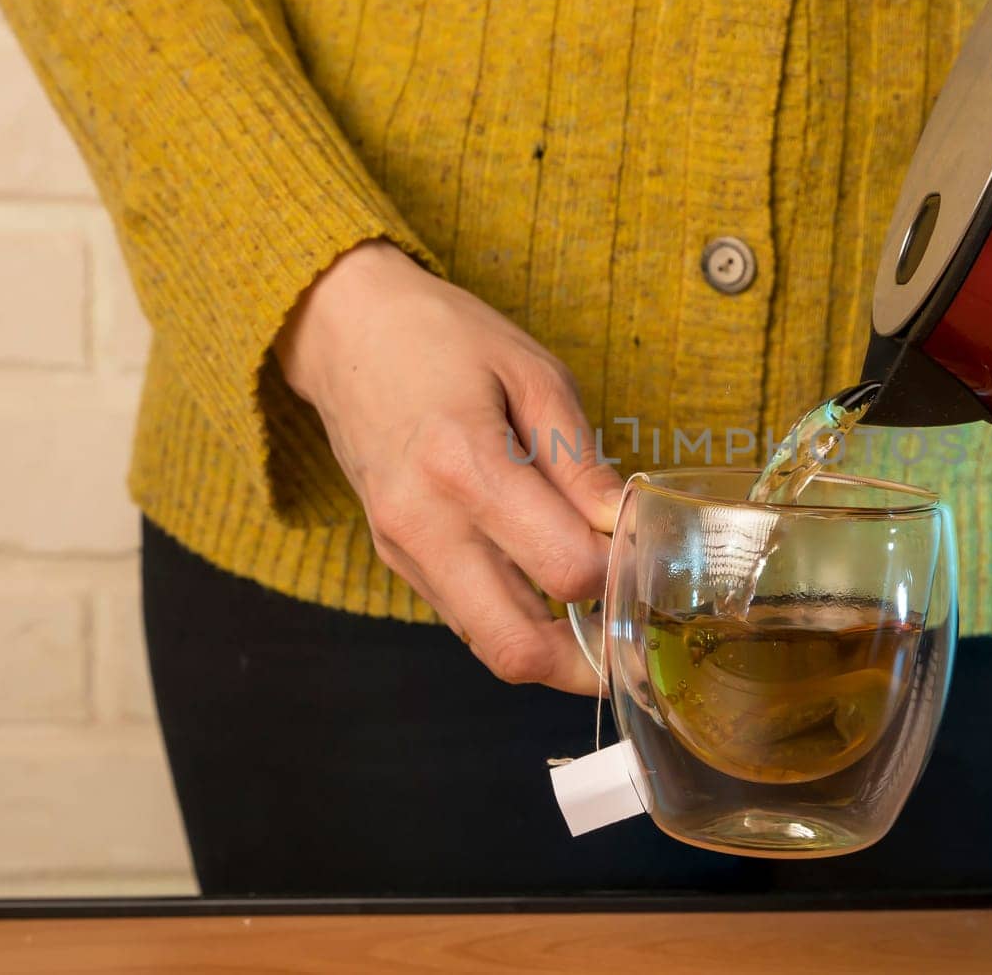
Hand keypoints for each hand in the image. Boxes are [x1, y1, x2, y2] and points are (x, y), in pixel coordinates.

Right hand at [275, 239, 621, 693]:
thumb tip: (627, 527)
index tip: (647, 556)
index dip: (618, 574)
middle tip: (636, 644)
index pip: (563, 568)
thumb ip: (581, 462)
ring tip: (605, 625)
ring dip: (554, 653)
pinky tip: (553, 594)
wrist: (343, 329)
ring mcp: (403, 550)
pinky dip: (518, 623)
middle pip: (517, 648)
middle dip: (588, 663)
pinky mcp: (396, 559)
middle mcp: (425, 524)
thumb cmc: (443, 338)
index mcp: (466, 465)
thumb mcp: (532, 374)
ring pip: (490, 648)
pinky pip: (467, 619)